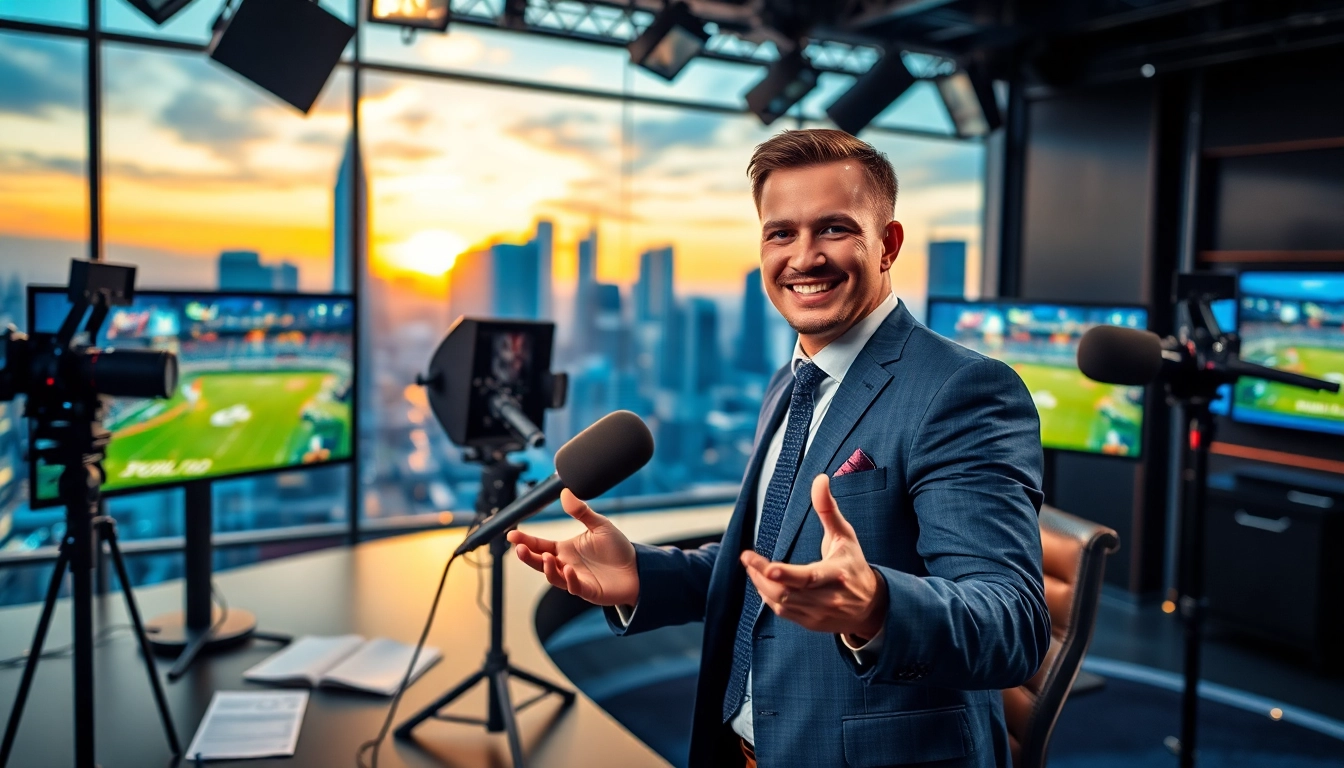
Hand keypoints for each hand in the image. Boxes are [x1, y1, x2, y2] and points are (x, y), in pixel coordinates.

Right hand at [506, 489, 639, 606]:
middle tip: (519, 548)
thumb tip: (565, 492)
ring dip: (547, 568)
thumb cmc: (617, 549)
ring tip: (545, 557)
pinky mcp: (588, 591)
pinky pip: (574, 587)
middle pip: (539, 562)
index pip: (539, 545)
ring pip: (553, 577)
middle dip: (527, 556)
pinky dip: (569, 579)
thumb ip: (581, 511)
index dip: (525, 540)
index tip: (511, 534)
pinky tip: (567, 569)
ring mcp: (575, 579)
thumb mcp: (599, 525)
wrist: (639, 568)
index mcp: (565, 550)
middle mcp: (566, 565)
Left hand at [741, 474, 887, 640]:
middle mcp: (828, 597)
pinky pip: (782, 612)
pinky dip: (768, 596)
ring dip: (761, 584)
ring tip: (752, 566)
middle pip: (788, 591)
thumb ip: (828, 508)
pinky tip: (763, 581)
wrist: (871, 606)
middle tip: (747, 558)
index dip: (786, 574)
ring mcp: (819, 613)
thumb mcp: (846, 535)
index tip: (766, 566)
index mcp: (838, 574)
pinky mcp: (811, 623)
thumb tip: (820, 478)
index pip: (808, 577)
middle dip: (762, 575)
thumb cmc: (854, 564)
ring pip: (781, 602)